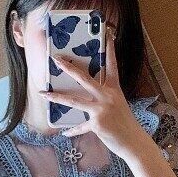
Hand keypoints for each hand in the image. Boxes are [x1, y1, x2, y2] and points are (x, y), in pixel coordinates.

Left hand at [41, 30, 143, 156]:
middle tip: (56, 59)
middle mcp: (108, 96)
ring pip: (75, 101)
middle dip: (69, 68)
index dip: (110, 49)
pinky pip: (80, 126)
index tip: (108, 34)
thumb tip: (88, 93)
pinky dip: (73, 130)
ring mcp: (102, 109)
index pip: (112, 65)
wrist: (133, 142)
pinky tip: (65, 132)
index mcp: (115, 89)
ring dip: (57, 97)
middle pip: (85, 78)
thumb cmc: (125, 123)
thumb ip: (105, 96)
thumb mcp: (118, 105)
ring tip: (44, 93)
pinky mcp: (97, 124)